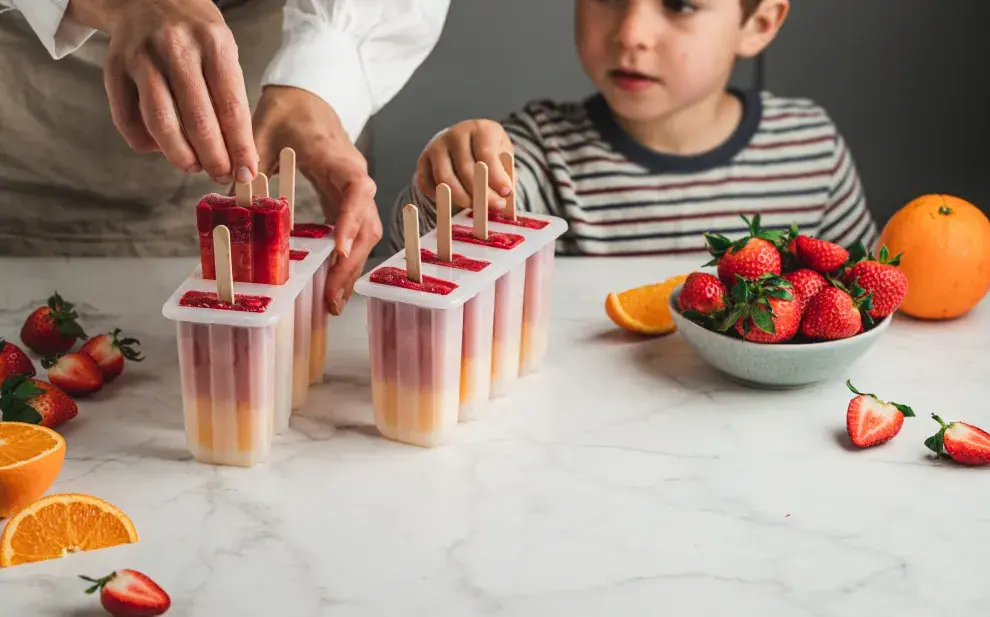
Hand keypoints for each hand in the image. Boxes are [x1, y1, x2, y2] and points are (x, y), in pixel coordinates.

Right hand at [69, 0, 257, 183]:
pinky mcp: (114, 69)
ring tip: (193, 167)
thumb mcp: (222, 50)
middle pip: (197, 120)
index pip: (231, 106)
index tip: (247, 171)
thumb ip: (229, 95)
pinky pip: (128, 120)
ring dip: (180, 156)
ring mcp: (141, 58)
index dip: (240, 146)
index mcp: (212, 42)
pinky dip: (147, 143)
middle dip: (213, 157)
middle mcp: (175, 48)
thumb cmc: (193, 32)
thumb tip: (238, 152)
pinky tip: (162, 147)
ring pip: (160, 123)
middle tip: (222, 175)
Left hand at [253, 86, 380, 315]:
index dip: (349, 221)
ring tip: (332, 301)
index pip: (356, 190)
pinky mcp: (344, 201)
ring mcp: (352, 191)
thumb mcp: (261, 130)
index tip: (337, 250)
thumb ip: (248, 160)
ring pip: (364, 234)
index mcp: (336, 157)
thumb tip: (232, 195)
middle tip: (331, 297)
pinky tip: (329, 282)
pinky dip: (344, 259)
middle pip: (366, 224)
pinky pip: (352, 233)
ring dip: (351, 268)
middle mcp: (353, 177)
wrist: (307, 96)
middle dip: (351, 263)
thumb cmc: (287, 109)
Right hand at [416, 119, 513, 210]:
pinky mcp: (423, 160)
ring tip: (477, 209)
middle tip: (494, 206)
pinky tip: (454, 203)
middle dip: (481, 192)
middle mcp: (455, 134)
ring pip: (445, 178)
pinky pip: (427, 184)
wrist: (465, 141)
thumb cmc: (487, 150)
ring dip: (462, 198)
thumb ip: (505, 172)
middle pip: (465, 168)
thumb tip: (506, 192)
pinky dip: (439, 198)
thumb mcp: (503, 154)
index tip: (506, 192)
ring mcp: (436, 146)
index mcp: (479, 129)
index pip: (486, 154)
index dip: (496, 176)